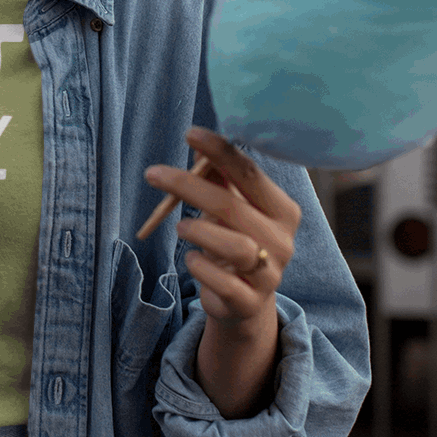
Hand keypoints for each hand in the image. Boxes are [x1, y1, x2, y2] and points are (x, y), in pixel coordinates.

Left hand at [145, 128, 300, 418]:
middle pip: (232, 206)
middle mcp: (282, 241)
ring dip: (197, 230)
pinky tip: (193, 259)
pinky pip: (221, 281)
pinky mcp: (250, 302)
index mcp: (282, 210)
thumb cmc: (234, 242)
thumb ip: (221, 180)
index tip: (190, 133)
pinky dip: (199, 265)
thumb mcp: (232, 210)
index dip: (221, 152)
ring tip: (182, 227)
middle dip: (188, 186)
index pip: (251, 174)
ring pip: (233, 245)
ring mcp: (269, 274)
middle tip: (154, 173)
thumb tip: (198, 146)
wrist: (243, 302)